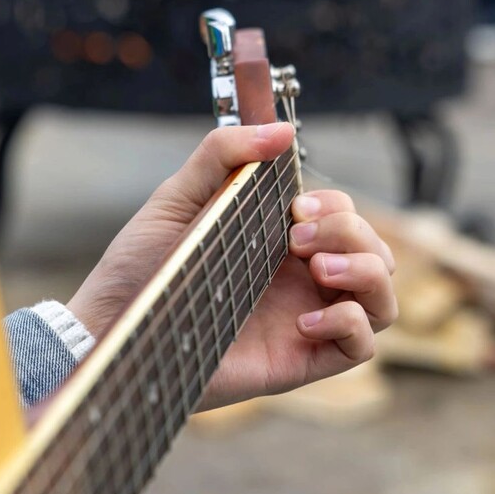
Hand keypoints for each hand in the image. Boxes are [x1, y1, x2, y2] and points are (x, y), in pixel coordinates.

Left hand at [67, 123, 396, 411]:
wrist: (112, 328)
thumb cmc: (139, 267)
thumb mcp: (176, 198)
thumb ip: (224, 155)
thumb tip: (282, 131)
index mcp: (278, 240)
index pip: (344, 216)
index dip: (337, 207)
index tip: (296, 208)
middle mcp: (300, 280)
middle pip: (374, 251)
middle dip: (353, 233)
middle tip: (296, 239)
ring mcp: (305, 321)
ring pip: (382, 298)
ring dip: (367, 272)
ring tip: (318, 269)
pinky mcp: (299, 361)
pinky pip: (361, 346)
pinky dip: (350, 324)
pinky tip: (303, 321)